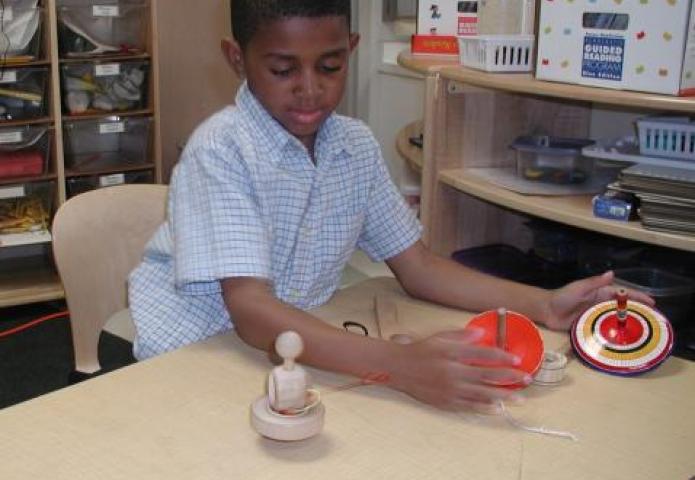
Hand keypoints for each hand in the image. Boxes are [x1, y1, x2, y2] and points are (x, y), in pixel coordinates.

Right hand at [387, 328, 531, 410]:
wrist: (398, 368)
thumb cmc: (420, 351)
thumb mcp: (439, 337)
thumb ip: (461, 335)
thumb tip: (481, 333)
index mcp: (452, 353)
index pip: (483, 355)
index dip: (502, 356)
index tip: (517, 359)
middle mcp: (452, 373)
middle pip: (487, 376)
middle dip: (509, 378)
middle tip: (527, 379)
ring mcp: (449, 390)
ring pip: (481, 394)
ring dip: (502, 396)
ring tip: (519, 398)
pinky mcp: (445, 402)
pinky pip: (468, 407)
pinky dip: (484, 408)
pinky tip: (497, 408)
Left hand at [541, 271, 654, 330]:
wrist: (546, 310)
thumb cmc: (562, 296)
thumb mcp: (579, 287)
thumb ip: (595, 283)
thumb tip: (612, 273)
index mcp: (600, 293)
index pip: (623, 294)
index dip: (637, 297)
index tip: (652, 302)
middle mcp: (601, 304)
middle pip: (623, 308)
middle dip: (637, 312)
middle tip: (653, 320)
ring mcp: (596, 316)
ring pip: (616, 320)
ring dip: (627, 324)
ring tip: (643, 332)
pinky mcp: (590, 327)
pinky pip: (605, 330)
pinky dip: (614, 334)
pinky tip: (624, 341)